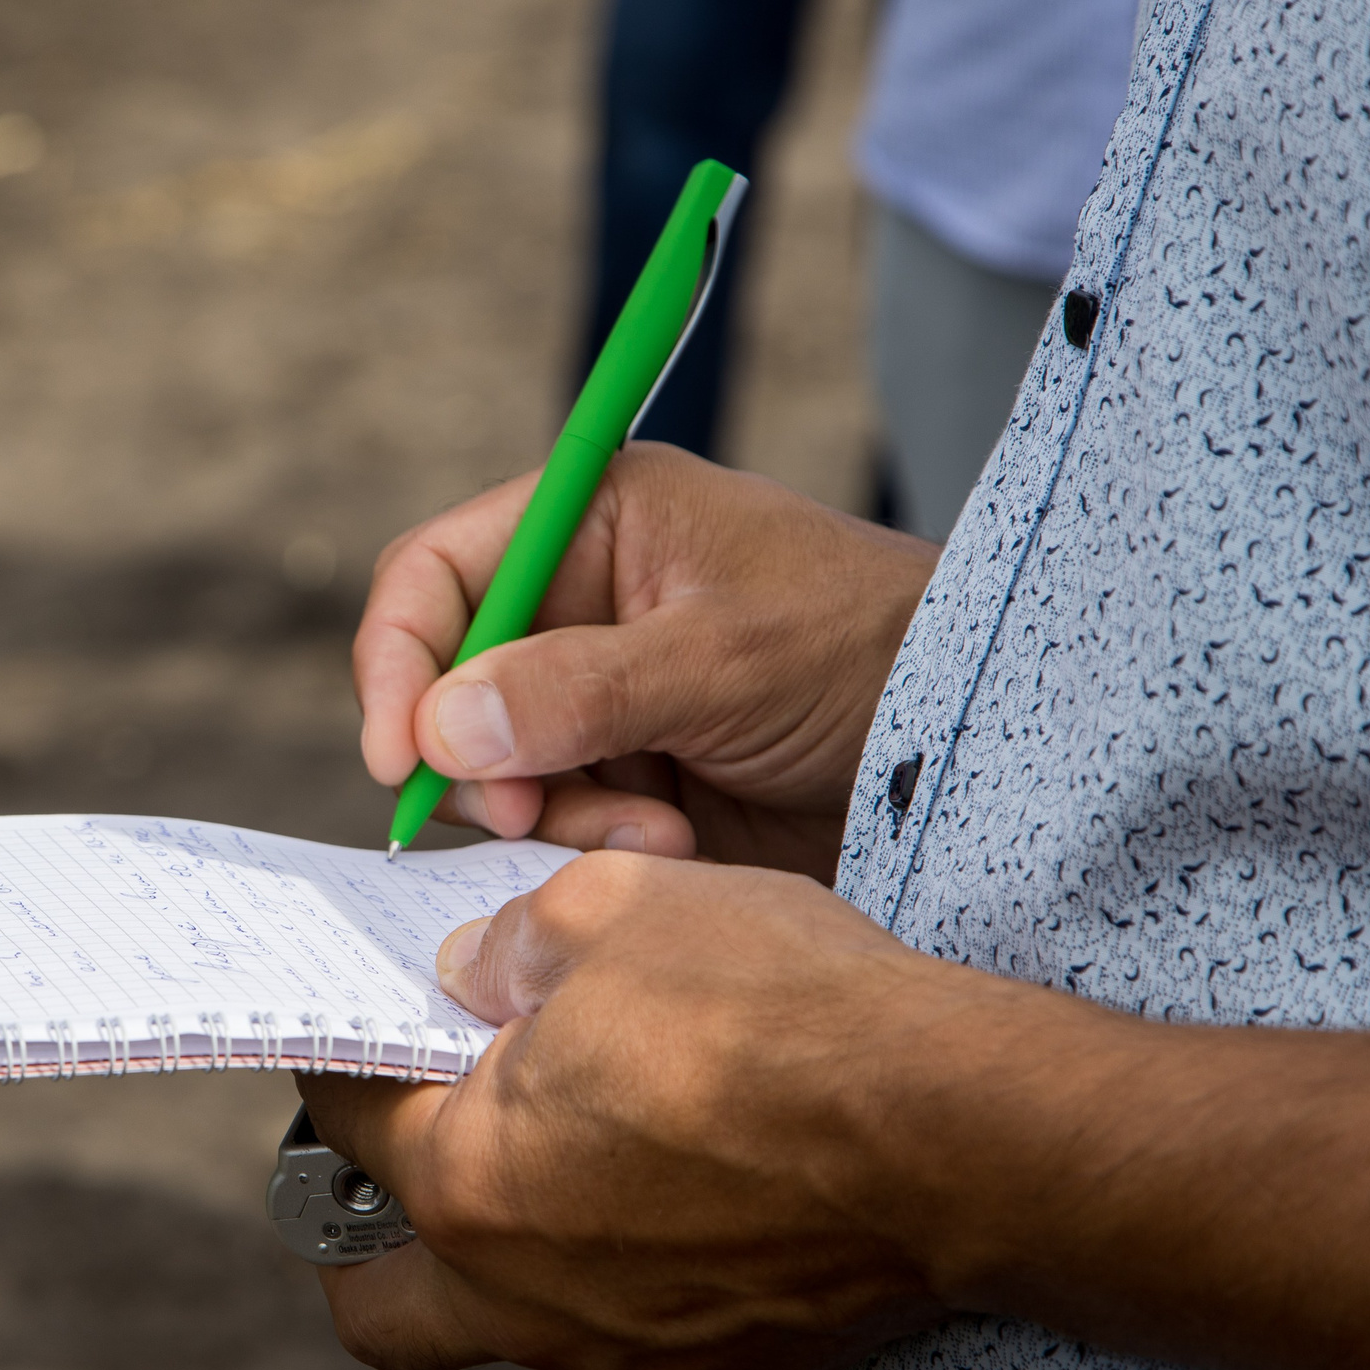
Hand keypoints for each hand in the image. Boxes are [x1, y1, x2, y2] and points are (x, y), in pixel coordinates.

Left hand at [297, 850, 1369, 1369]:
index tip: (372, 1017)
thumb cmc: (784, 1015)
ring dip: (501, 1246)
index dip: (349, 1049)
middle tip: (413, 1142)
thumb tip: (474, 968)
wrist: (961, 1128)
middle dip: (366, 1228)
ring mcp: (625, 1351)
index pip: (348, 1117)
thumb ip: (507, 942)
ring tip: (560, 1146)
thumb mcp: (610, 907)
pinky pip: (618, 1336)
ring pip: (503, 1325)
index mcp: (468, 1182)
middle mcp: (528, 1297)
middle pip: (377, 1297)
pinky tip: (667, 1187)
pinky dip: (610, 1272)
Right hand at [355, 443, 937, 878]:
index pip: (436, 575)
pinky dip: (588, 846)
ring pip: (490, 770)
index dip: (397, 660)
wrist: (972, 749)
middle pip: (444, 686)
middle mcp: (576, 605)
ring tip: (653, 829)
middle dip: (479, 761)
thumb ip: (580, 690)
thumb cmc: (872, 652)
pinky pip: (547, 822)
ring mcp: (594, 697)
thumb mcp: (725, 659)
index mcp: (592, 523)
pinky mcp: (622, 776)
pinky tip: (672, 842)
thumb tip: (442, 726)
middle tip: (529, 817)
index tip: (399, 756)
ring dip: (550, 815)